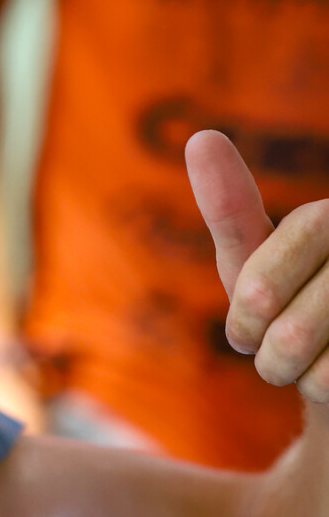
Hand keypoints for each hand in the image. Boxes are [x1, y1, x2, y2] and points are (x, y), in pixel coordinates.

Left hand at [186, 129, 328, 400]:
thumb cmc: (302, 308)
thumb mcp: (258, 261)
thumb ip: (233, 209)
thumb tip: (201, 138)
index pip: (275, 269)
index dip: (250, 310)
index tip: (243, 333)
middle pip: (292, 330)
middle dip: (271, 356)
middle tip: (278, 357)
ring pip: (315, 363)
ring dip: (302, 378)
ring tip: (312, 367)